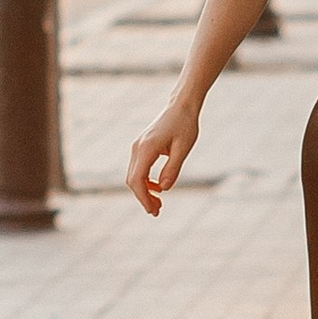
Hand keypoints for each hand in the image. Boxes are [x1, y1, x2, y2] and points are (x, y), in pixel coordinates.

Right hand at [126, 97, 201, 215]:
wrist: (181, 106)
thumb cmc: (185, 124)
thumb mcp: (183, 148)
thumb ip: (172, 169)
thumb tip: (164, 189)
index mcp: (147, 148)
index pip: (137, 180)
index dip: (143, 198)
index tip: (153, 210)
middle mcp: (138, 148)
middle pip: (133, 180)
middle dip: (143, 198)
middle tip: (157, 212)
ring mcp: (138, 146)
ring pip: (134, 175)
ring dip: (144, 191)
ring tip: (158, 204)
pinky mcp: (142, 146)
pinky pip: (139, 169)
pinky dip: (146, 181)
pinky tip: (158, 188)